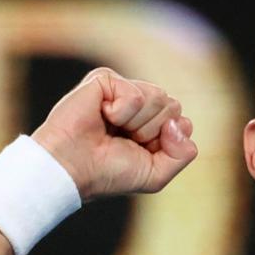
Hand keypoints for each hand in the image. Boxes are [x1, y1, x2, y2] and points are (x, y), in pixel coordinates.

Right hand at [32, 68, 197, 200]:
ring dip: (136, 123)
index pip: (182, 122)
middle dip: (151, 131)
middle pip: (173, 106)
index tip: (139, 152)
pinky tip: (102, 116)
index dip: (166, 142)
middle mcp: (139, 105)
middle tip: (123, 140)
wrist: (72, 168)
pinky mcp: (105, 79)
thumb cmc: (108, 173)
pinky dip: (122, 112)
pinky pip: (136, 94)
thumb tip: (183, 123)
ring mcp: (122, 90)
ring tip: (111, 129)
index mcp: (152, 124)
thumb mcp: (156, 174)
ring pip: (158, 97)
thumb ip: (183, 154)